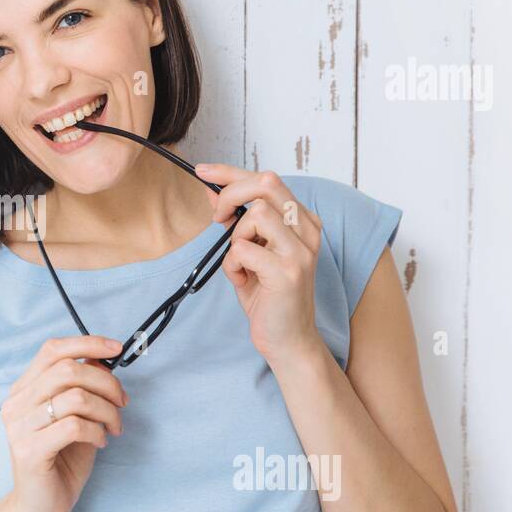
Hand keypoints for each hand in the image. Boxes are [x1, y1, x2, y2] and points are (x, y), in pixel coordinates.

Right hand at [0, 336, 127, 511]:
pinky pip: (75, 426)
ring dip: (107, 411)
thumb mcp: (76, 417)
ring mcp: (19, 428)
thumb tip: (103, 360)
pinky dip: (97, 431)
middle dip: (106, 383)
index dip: (87, 343)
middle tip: (122, 404)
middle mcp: (16, 404)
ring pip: (76, 397)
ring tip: (114, 428)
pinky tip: (101, 442)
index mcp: (24, 390)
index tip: (117, 349)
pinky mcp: (29, 451)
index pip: (52, 350)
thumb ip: (83, 388)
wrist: (40, 508)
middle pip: (68, 370)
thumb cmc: (61, 461)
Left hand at [194, 164, 324, 364]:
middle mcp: (308, 231)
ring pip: (255, 215)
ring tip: (242, 263)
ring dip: (236, 238)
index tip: (203, 170)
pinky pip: (243, 250)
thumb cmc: (269, 296)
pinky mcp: (288, 272)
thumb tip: (215, 195)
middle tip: (218, 219)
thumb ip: (240, 223)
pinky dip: (233, 265)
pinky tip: (244, 280)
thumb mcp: (252, 252)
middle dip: (230, 195)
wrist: (287, 340)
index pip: (267, 180)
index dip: (230, 172)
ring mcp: (301, 251)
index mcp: (302, 221)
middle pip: (265, 184)